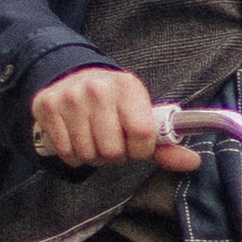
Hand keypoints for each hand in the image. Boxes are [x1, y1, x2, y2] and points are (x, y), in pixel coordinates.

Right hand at [29, 66, 199, 172]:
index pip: (142, 134)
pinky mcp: (47, 105)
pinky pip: (66, 152)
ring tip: (93, 139)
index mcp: (128, 86)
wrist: (74, 79)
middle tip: (111, 142)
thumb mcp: (141, 116)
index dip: (140, 149)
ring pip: (87, 154)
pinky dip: (72, 154)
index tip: (135, 144)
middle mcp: (98, 87)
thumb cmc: (115, 105)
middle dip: (114, 156)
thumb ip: (167, 144)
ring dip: (92, 156)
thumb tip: (194, 162)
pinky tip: (76, 138)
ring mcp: (70, 96)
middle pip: (112, 151)